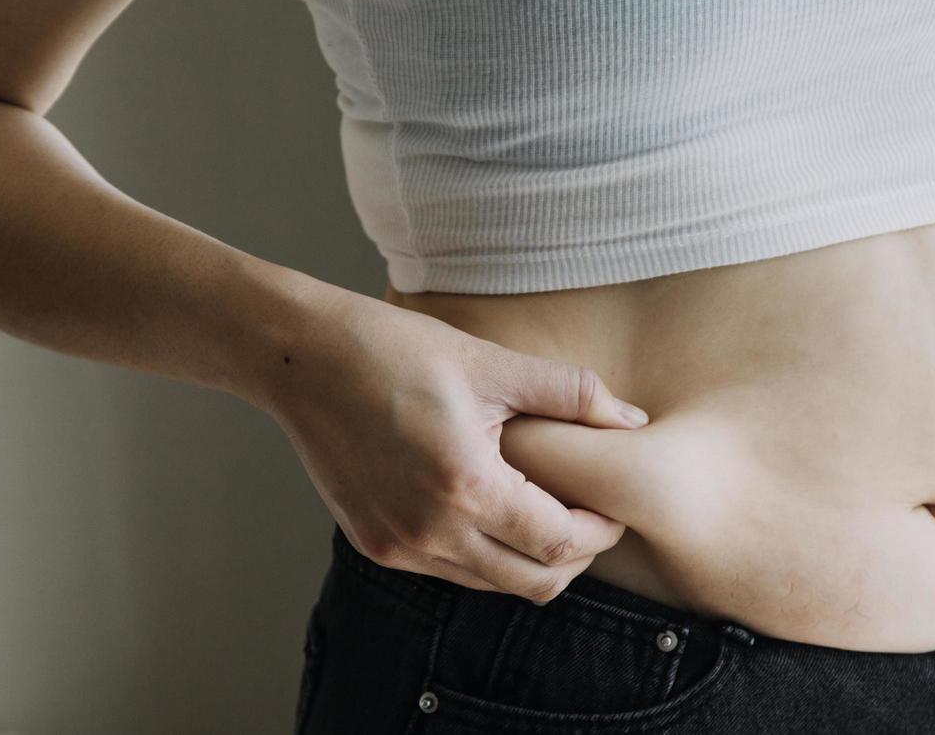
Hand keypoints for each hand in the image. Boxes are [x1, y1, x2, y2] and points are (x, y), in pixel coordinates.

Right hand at [259, 287, 649, 603]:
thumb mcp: (495, 364)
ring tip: (548, 509)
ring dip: (530, 558)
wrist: (301, 357)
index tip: (614, 509)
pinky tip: (497, 508)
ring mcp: (398, 546)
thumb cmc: (397, 350)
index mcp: (465, 487)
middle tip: (592, 516)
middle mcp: (429, 533)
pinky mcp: (376, 545)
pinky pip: (451, 571)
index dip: (600, 532)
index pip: (559, 543)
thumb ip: (573, 395)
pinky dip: (486, 553)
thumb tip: (633, 421)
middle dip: (574, 556)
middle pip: (533, 582)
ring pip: (492, 584)